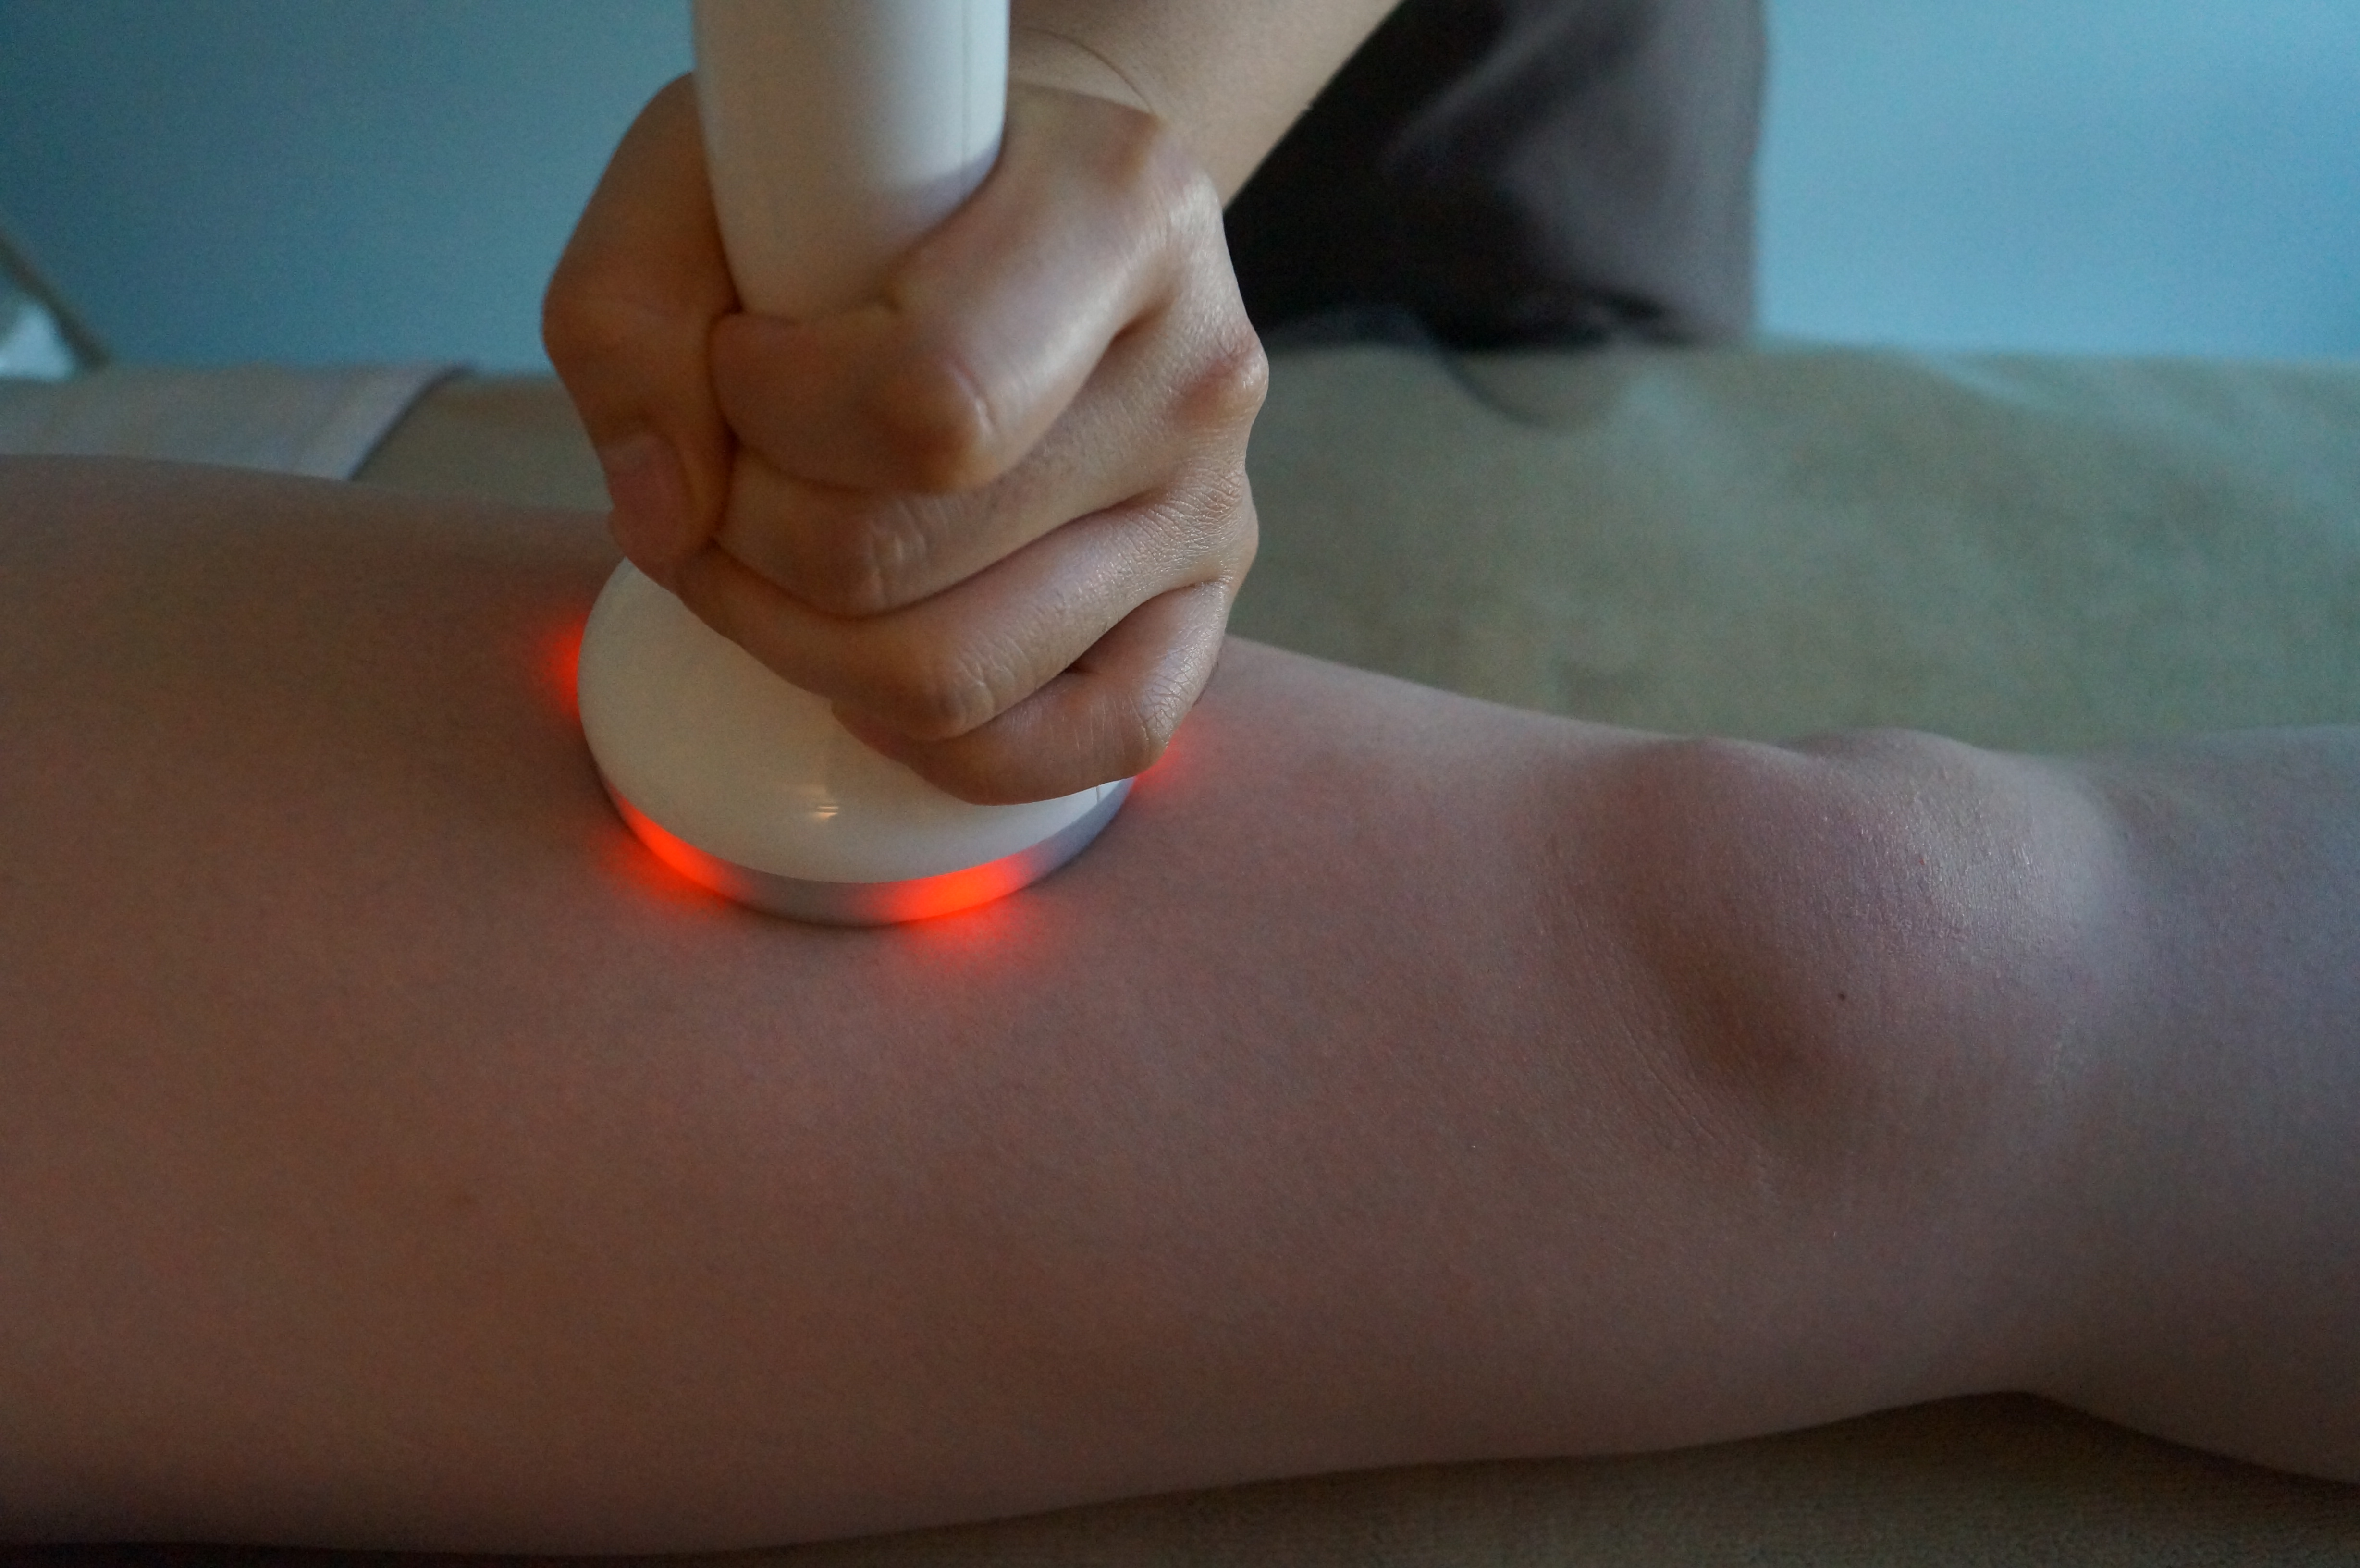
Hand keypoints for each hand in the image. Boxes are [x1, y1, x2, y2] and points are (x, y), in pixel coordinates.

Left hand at [543, 72, 1264, 804]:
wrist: (1042, 194)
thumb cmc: (881, 175)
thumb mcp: (717, 162)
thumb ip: (633, 305)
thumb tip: (668, 515)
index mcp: (1119, 210)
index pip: (926, 403)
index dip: (766, 414)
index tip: (736, 359)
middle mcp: (1196, 371)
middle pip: (900, 558)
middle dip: (751, 538)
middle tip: (728, 474)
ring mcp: (1211, 510)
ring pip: (955, 682)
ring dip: (803, 649)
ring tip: (774, 563)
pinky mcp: (1206, 616)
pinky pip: (1079, 752)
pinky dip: (939, 746)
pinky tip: (877, 671)